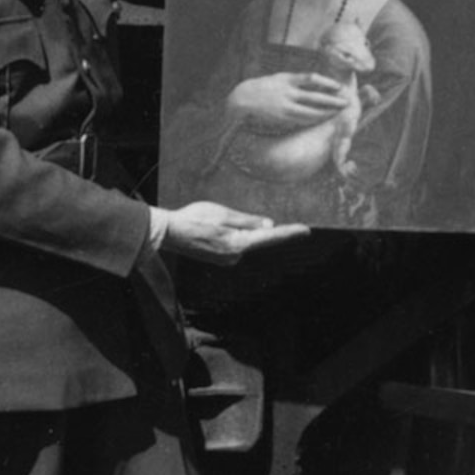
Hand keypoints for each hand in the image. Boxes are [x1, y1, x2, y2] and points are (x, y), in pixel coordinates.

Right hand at [155, 201, 309, 264]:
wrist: (168, 234)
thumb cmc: (193, 220)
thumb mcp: (223, 214)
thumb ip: (247, 221)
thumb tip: (270, 226)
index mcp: (238, 245)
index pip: (271, 238)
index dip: (290, 233)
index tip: (306, 230)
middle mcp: (235, 257)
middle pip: (257, 240)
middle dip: (256, 228)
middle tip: (231, 215)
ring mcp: (226, 260)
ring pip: (245, 242)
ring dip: (240, 230)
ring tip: (215, 219)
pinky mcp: (219, 259)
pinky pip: (234, 245)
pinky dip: (233, 235)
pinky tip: (215, 227)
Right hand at [224, 72, 350, 128]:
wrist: (243, 98)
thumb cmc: (265, 87)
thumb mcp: (280, 78)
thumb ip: (297, 81)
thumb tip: (317, 83)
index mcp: (287, 79)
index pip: (311, 78)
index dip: (327, 82)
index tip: (339, 86)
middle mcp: (287, 92)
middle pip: (315, 97)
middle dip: (332, 100)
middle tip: (346, 103)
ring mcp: (285, 106)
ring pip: (310, 112)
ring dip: (325, 113)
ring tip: (336, 113)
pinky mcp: (282, 118)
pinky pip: (301, 120)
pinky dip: (313, 120)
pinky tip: (321, 120)